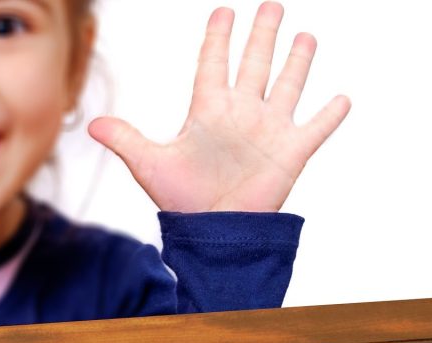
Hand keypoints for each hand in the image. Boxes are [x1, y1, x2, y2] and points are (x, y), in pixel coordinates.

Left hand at [88, 2, 350, 212]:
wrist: (212, 231)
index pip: (213, 64)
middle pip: (254, 64)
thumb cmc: (181, 199)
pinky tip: (342, 98)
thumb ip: (125, 140)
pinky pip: (316, 127)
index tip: (223, 12)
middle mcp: (240, 114)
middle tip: (271, 6)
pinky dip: (330, 114)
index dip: (218, 39)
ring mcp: (268, 131)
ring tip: (305, 37)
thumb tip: (90, 126)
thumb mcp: (150, 164)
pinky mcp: (291, 152)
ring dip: (297, 62)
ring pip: (286, 86)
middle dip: (262, 36)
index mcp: (208, 112)